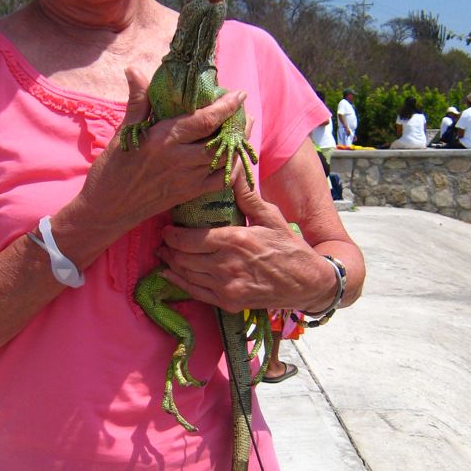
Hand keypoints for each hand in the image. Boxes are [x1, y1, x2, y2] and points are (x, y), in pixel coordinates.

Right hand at [78, 67, 249, 232]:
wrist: (107, 209)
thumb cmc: (111, 170)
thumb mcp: (123, 134)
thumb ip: (138, 102)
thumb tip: (134, 71)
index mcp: (162, 140)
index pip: (204, 120)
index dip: (226, 106)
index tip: (238, 94)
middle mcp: (179, 159)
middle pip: (220, 139)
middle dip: (237, 123)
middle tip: (241, 110)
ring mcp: (186, 179)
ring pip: (225, 160)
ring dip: (238, 143)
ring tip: (243, 128)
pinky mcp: (189, 195)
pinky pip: (221, 182)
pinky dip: (233, 169)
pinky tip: (234, 157)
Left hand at [156, 173, 336, 313]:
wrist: (308, 283)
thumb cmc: (290, 248)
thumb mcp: (271, 216)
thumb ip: (247, 195)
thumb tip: (233, 168)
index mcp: (235, 240)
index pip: (189, 239)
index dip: (172, 235)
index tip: (166, 229)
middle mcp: (226, 265)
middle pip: (183, 258)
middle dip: (169, 249)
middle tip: (162, 241)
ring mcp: (227, 287)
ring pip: (187, 275)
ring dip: (171, 265)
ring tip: (164, 255)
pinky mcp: (229, 302)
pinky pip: (196, 293)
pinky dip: (179, 283)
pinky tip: (170, 275)